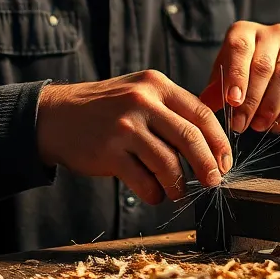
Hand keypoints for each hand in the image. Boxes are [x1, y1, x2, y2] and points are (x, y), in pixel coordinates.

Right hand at [35, 69, 231, 205]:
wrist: (55, 116)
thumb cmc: (104, 109)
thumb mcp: (139, 93)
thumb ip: (170, 110)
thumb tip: (209, 146)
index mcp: (156, 84)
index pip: (201, 114)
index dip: (219, 142)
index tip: (224, 161)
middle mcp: (142, 102)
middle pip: (190, 138)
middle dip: (208, 166)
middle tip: (213, 182)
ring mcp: (124, 127)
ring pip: (169, 164)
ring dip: (180, 185)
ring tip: (178, 192)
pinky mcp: (109, 153)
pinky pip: (144, 182)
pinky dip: (154, 194)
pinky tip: (153, 193)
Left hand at [199, 22, 279, 134]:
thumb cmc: (247, 71)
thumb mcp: (228, 75)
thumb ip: (218, 88)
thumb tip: (205, 103)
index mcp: (246, 31)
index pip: (240, 48)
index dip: (236, 75)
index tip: (232, 101)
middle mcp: (274, 33)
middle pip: (263, 66)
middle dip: (251, 100)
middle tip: (241, 125)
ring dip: (271, 107)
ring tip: (259, 127)